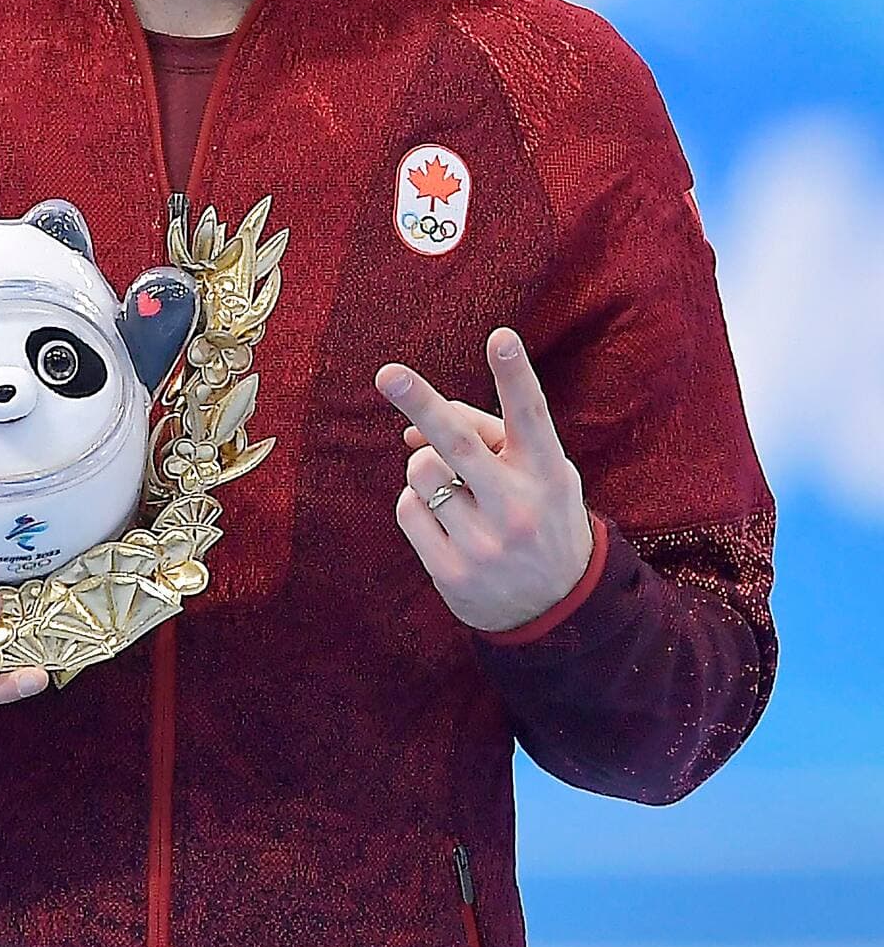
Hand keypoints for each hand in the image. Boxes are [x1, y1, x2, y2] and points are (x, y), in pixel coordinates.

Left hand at [375, 328, 593, 633]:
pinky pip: (407, 509)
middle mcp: (519, 506)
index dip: (514, 375)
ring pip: (420, 469)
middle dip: (422, 403)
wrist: (559, 609)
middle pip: (457, 443)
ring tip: (455, 489)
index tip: (500, 337)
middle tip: (388, 374)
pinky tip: (447, 525)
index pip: (530, 415)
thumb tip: (411, 423)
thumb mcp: (536, 472)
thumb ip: (485, 435)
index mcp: (545, 472)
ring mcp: (485, 543)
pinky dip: (417, 505)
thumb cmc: (537, 514)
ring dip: (424, 465)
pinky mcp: (454, 572)